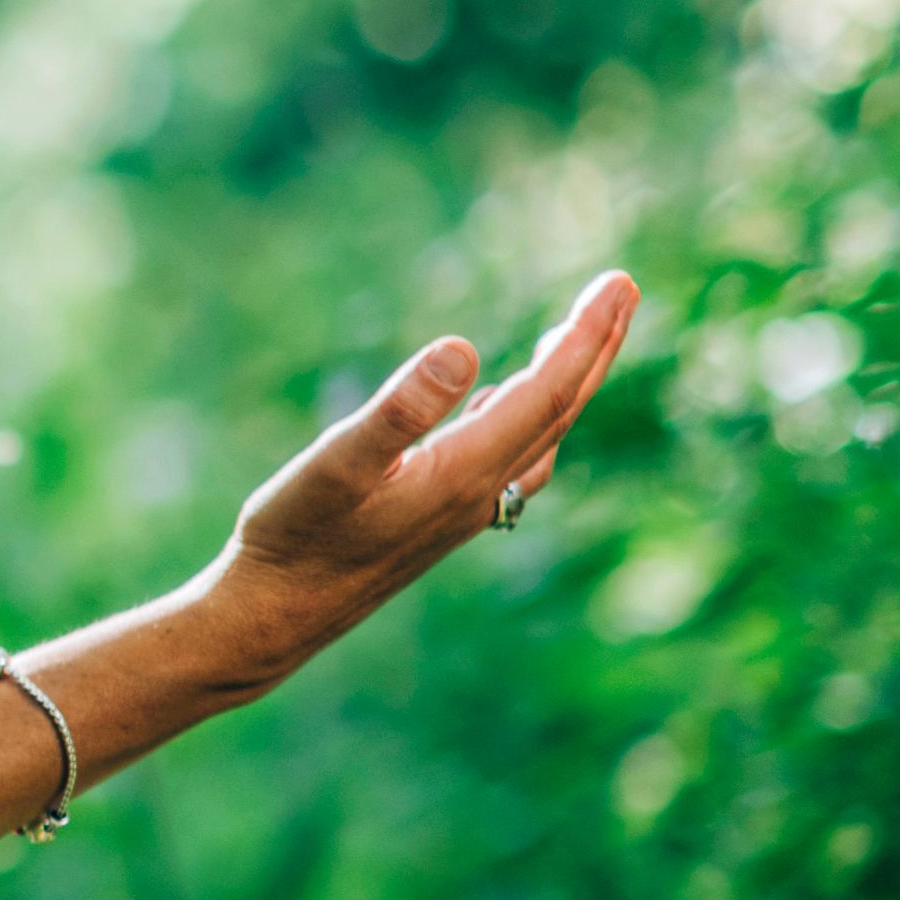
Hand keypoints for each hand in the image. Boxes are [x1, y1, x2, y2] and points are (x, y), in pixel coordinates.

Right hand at [202, 268, 641, 681]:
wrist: (276, 616)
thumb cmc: (296, 538)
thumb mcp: (337, 462)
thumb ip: (400, 409)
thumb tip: (462, 348)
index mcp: (464, 470)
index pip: (547, 392)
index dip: (586, 336)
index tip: (619, 283)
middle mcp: (479, 491)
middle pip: (559, 410)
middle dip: (595, 348)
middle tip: (623, 290)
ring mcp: (464, 508)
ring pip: (541, 435)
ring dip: (569, 383)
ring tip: (580, 340)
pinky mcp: (440, 516)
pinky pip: (511, 457)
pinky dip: (529, 418)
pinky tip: (506, 402)